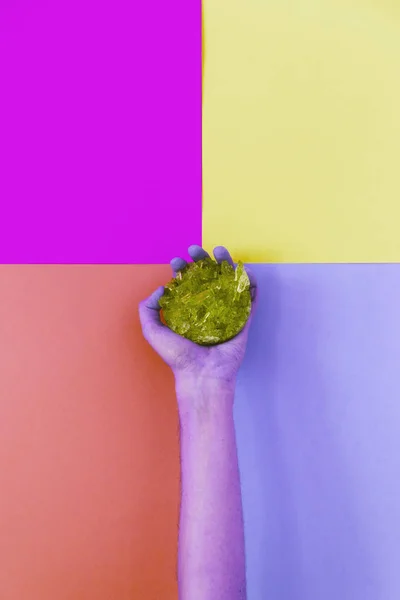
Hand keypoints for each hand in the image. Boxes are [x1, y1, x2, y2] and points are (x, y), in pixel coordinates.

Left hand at [138, 245, 256, 383]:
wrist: (201, 374)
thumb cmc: (177, 356)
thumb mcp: (152, 330)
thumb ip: (148, 308)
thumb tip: (162, 289)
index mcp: (189, 311)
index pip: (186, 283)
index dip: (182, 269)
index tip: (176, 261)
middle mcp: (208, 309)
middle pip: (208, 277)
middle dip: (202, 260)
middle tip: (195, 250)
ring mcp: (227, 313)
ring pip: (230, 282)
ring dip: (227, 264)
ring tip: (219, 251)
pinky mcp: (243, 320)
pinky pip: (250, 299)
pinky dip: (251, 284)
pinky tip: (245, 270)